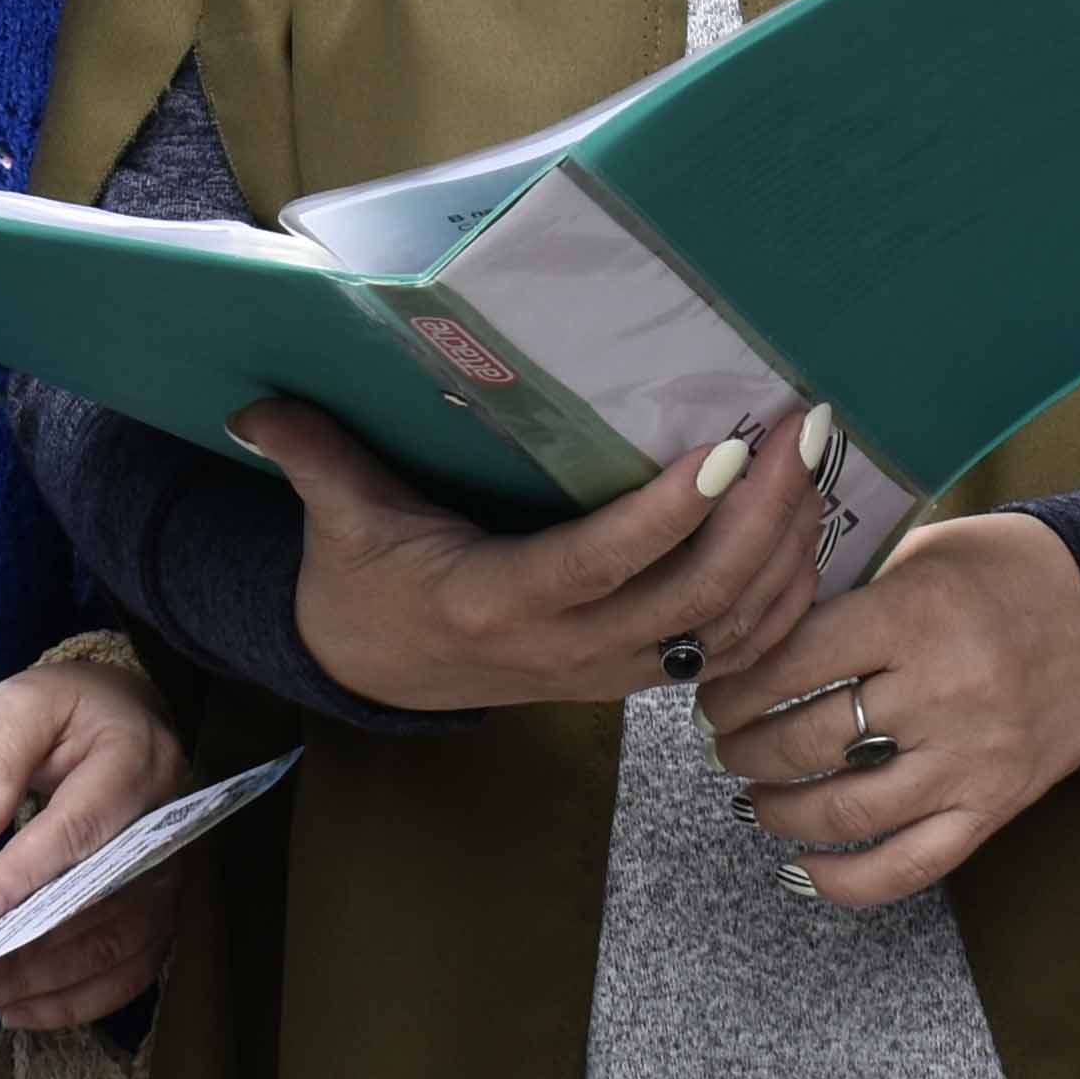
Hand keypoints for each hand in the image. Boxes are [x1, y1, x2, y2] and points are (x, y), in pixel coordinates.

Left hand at [0, 655, 185, 1030]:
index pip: (80, 829)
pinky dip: (76, 1002)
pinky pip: (129, 970)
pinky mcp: (164, 910)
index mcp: (134, 761)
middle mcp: (166, 827)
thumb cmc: (68, 712)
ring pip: (112, 945)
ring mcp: (171, 875)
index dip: (26, 877)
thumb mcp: (23, 704)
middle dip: (26, 946)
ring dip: (41, 982)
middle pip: (98, 902)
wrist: (129, 719)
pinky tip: (18, 1010)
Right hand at [240, 398, 838, 716]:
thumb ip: (313, 455)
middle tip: (805, 433)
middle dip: (764, 519)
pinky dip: (787, 600)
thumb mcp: (336, 521)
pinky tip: (819, 533)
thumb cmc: (366, 579)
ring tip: (826, 465)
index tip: (730, 448)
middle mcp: (566, 649)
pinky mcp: (637, 674)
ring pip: (729, 631)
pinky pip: (733, 650)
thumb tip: (253, 404)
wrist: (379, 670)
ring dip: (789, 554)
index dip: (672, 514)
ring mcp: (610, 670)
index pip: (602, 564)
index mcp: (495, 603)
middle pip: (692, 601)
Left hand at [696, 510, 1079, 906]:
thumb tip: (749, 641)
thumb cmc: (999, 571)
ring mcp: (972, 759)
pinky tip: (799, 869)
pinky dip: (845, 880)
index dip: (735, 685)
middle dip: (744, 748)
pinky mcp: (995, 807)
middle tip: (721, 742)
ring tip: (752, 793)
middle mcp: (943, 693)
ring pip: (848, 810)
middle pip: (810, 740)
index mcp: (914, 616)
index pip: (793, 662)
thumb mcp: (918, 556)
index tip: (710, 691)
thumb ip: (843, 597)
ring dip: (779, 810)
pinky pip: (910, 865)